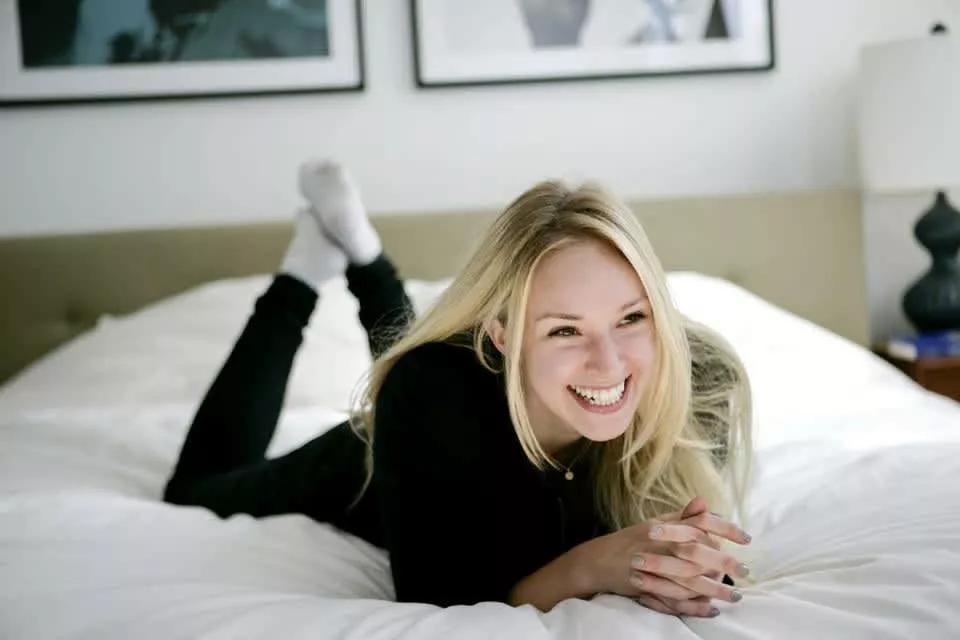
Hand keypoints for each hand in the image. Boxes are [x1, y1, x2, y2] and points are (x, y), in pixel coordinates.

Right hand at [574, 496, 750, 617]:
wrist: (599, 561)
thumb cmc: (631, 541)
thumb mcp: (655, 524)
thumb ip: (682, 517)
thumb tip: (704, 501)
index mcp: (665, 527)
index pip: (700, 523)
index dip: (725, 529)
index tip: (746, 539)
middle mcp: (660, 545)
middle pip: (698, 552)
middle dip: (724, 563)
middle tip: (745, 572)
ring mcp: (653, 567)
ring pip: (689, 579)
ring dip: (714, 590)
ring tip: (734, 597)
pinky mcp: (648, 588)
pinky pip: (675, 600)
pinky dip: (694, 608)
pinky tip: (711, 611)